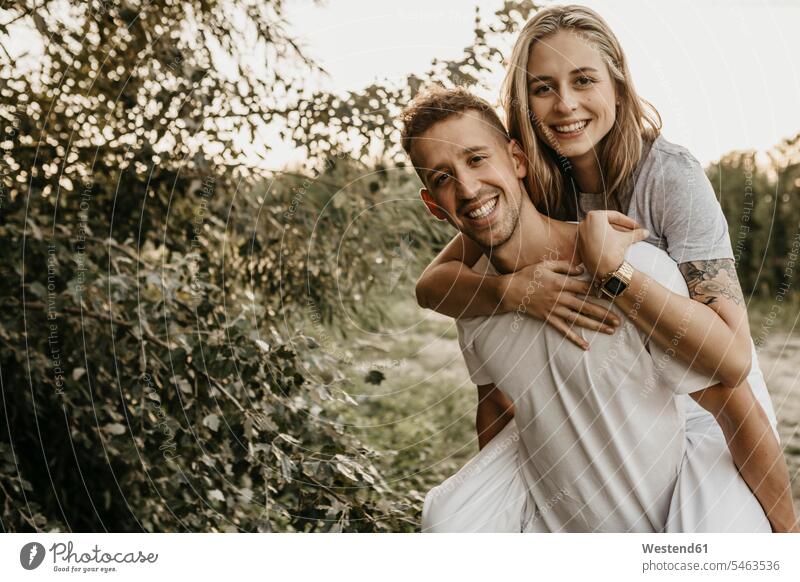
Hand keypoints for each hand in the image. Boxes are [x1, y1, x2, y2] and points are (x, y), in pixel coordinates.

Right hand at [498, 259, 620, 349]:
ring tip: (610, 330)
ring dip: (596, 326)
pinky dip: (575, 339)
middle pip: (587, 307)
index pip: (585, 288)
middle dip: (605, 314)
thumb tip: (581, 269)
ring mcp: (555, 310)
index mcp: (561, 283)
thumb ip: (564, 266)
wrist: (510, 291)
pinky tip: (586, 346)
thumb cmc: (528, 275)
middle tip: (620, 320)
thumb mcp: (545, 265)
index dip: (600, 291)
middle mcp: (561, 298)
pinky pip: (564, 331)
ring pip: (579, 320)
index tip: (613, 294)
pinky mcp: (549, 319)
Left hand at [577, 210, 648, 281]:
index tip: (638, 227)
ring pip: (600, 231)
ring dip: (614, 234)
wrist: (605, 271)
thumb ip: (636, 233)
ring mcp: (580, 234)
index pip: (615, 216)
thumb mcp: (626, 239)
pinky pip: (594, 239)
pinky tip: (615, 244)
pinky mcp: (579, 244)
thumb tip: (645, 232)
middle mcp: (584, 223)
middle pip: (607, 223)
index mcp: (595, 216)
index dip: (629, 222)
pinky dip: (604, 240)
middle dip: (622, 227)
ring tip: (627, 238)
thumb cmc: (613, 251)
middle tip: (633, 231)